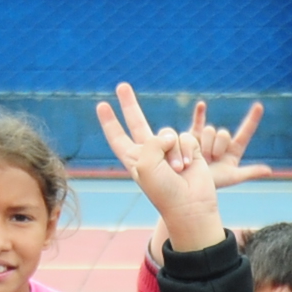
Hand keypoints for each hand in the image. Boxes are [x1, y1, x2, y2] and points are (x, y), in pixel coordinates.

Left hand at [96, 83, 223, 250]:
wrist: (189, 205)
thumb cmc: (164, 191)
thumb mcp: (146, 164)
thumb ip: (152, 141)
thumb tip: (169, 136)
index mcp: (133, 159)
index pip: (117, 137)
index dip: (109, 122)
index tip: (102, 105)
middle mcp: (149, 153)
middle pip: (136, 122)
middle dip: (129, 103)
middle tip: (122, 85)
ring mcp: (168, 151)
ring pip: (168, 133)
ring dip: (174, 150)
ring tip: (177, 170)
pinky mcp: (188, 150)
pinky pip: (186, 136)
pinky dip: (187, 150)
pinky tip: (188, 166)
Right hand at [188, 100, 272, 187]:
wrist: (192, 184)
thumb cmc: (213, 182)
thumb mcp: (233, 177)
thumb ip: (250, 172)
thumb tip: (269, 171)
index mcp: (234, 149)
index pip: (245, 132)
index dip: (252, 119)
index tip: (259, 106)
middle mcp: (221, 141)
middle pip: (223, 133)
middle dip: (217, 147)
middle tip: (212, 160)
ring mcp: (207, 137)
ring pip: (210, 130)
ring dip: (205, 145)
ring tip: (201, 158)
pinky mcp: (193, 136)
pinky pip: (197, 121)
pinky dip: (199, 113)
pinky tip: (202, 105)